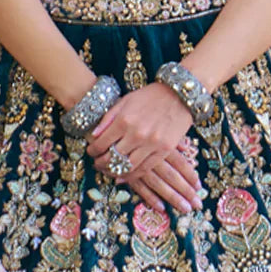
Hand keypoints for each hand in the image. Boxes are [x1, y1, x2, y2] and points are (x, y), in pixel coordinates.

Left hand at [87, 83, 205, 213]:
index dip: (93, 151)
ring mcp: (151, 144)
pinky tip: (123, 176)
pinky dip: (132, 176)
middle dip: (101, 163)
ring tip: (108, 170)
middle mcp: (136, 134)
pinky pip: (145, 168)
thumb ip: (108, 118)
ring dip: (114, 172)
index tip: (91, 152)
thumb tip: (94, 135)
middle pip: (112, 158)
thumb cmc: (150, 96)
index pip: (101, 143)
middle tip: (97, 164)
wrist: (179, 95)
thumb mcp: (125, 101)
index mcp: (124, 120)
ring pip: (127, 167)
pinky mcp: (164, 151)